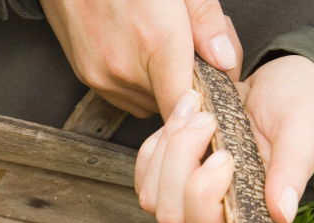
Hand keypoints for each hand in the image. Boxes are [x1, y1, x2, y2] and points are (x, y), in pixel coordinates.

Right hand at [41, 0, 241, 118]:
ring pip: (147, 104)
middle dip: (186, 85)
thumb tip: (226, 60)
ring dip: (160, 87)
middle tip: (191, 54)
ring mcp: (102, 77)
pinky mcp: (87, 77)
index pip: (184, 106)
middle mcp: (125, 69)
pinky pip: (125, 97)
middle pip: (170, 106)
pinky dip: (138, 84)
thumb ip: (207, 22)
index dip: (203, 107)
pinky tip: (139, 54)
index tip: (213, 94)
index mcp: (156, 43)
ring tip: (160, 50)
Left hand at [136, 55, 313, 222]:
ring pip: (151, 197)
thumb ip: (293, 171)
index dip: (204, 199)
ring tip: (197, 107)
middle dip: (181, 163)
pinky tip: (183, 114)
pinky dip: (156, 141)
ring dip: (168, 148)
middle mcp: (213, 219)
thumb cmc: (295, 112)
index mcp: (249, 218)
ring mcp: (184, 201)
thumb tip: (283, 217)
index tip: (226, 155)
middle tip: (209, 118)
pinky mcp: (166, 177)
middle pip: (171, 217)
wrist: (276, 87)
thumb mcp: (303, 132)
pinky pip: (143, 173)